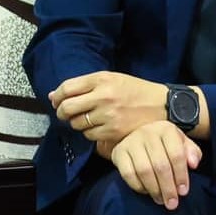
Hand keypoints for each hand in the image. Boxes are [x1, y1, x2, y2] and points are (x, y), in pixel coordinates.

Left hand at [50, 71, 166, 143]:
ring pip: (77, 123)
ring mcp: (108, 115)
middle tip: (66, 114)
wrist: (163, 106)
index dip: (57, 96)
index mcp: (102, 79)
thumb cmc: (135, 91)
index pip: (67, 88)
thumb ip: (83, 85)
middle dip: (62, 112)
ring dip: (77, 123)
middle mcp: (103, 96)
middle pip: (67, 107)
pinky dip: (90, 133)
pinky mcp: (114, 131)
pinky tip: (99, 127)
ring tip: (87, 119)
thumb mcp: (112, 79)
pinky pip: (90, 135)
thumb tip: (52, 96)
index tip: (57, 101)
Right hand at [108, 120, 202, 210]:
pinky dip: (138, 186)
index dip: (181, 175)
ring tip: (160, 200)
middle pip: (160, 165)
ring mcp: (131, 142)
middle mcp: (147, 133)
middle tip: (172, 203)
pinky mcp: (118, 152)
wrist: (140, 136)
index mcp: (166, 129)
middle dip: (168, 188)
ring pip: (144, 170)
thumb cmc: (165, 144)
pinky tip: (146, 191)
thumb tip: (193, 164)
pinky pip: (128, 174)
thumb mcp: (183, 144)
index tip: (183, 192)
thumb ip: (193, 153)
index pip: (177, 155)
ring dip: (154, 189)